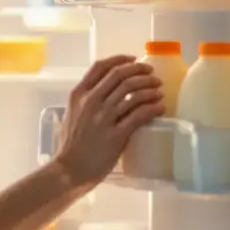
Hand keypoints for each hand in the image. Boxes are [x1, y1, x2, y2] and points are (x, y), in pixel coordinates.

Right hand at [55, 55, 165, 187]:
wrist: (70, 169)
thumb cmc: (70, 145)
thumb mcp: (72, 114)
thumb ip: (86, 101)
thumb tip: (106, 91)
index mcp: (78, 95)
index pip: (101, 67)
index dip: (120, 60)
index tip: (134, 59)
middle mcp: (91, 102)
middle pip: (120, 75)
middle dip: (141, 71)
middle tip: (152, 75)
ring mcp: (104, 118)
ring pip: (133, 92)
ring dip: (150, 88)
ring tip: (159, 91)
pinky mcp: (117, 134)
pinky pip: (140, 114)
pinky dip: (153, 108)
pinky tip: (160, 107)